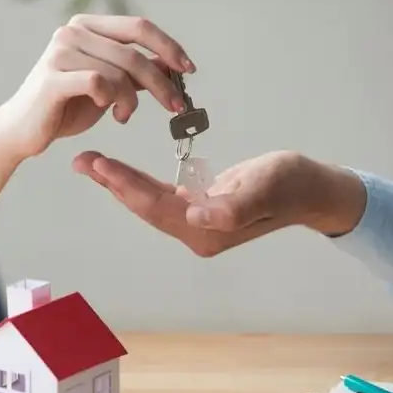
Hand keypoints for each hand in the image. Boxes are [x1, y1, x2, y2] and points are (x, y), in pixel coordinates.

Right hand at [0, 15, 195, 160]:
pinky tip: (111, 113)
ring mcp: (59, 53)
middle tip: (175, 106)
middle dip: (162, 83)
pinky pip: (99, 84)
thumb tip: (170, 65)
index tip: (188, 69)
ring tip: (125, 116)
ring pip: (120, 72)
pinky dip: (113, 100)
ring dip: (133, 100)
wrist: (21, 131)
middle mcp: (71, 32)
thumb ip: (133, 73)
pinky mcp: (52, 79)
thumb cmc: (62, 108)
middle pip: (134, 52)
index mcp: (86, 26)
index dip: (168, 47)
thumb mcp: (107, 87)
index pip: (138, 27)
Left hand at [72, 150, 367, 256]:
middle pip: (144, 207)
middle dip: (112, 183)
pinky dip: (137, 182)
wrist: (311, 190)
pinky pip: (159, 196)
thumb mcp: (266, 187)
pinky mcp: (199, 210)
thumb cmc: (292, 184)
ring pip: (148, 202)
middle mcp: (196, 232)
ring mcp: (196, 224)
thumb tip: (197, 216)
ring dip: (119, 183)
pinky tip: (120, 172)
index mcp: (207, 231)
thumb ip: (234, 205)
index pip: (156, 207)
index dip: (126, 185)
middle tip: (81, 160)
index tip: (99, 164)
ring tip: (91, 163)